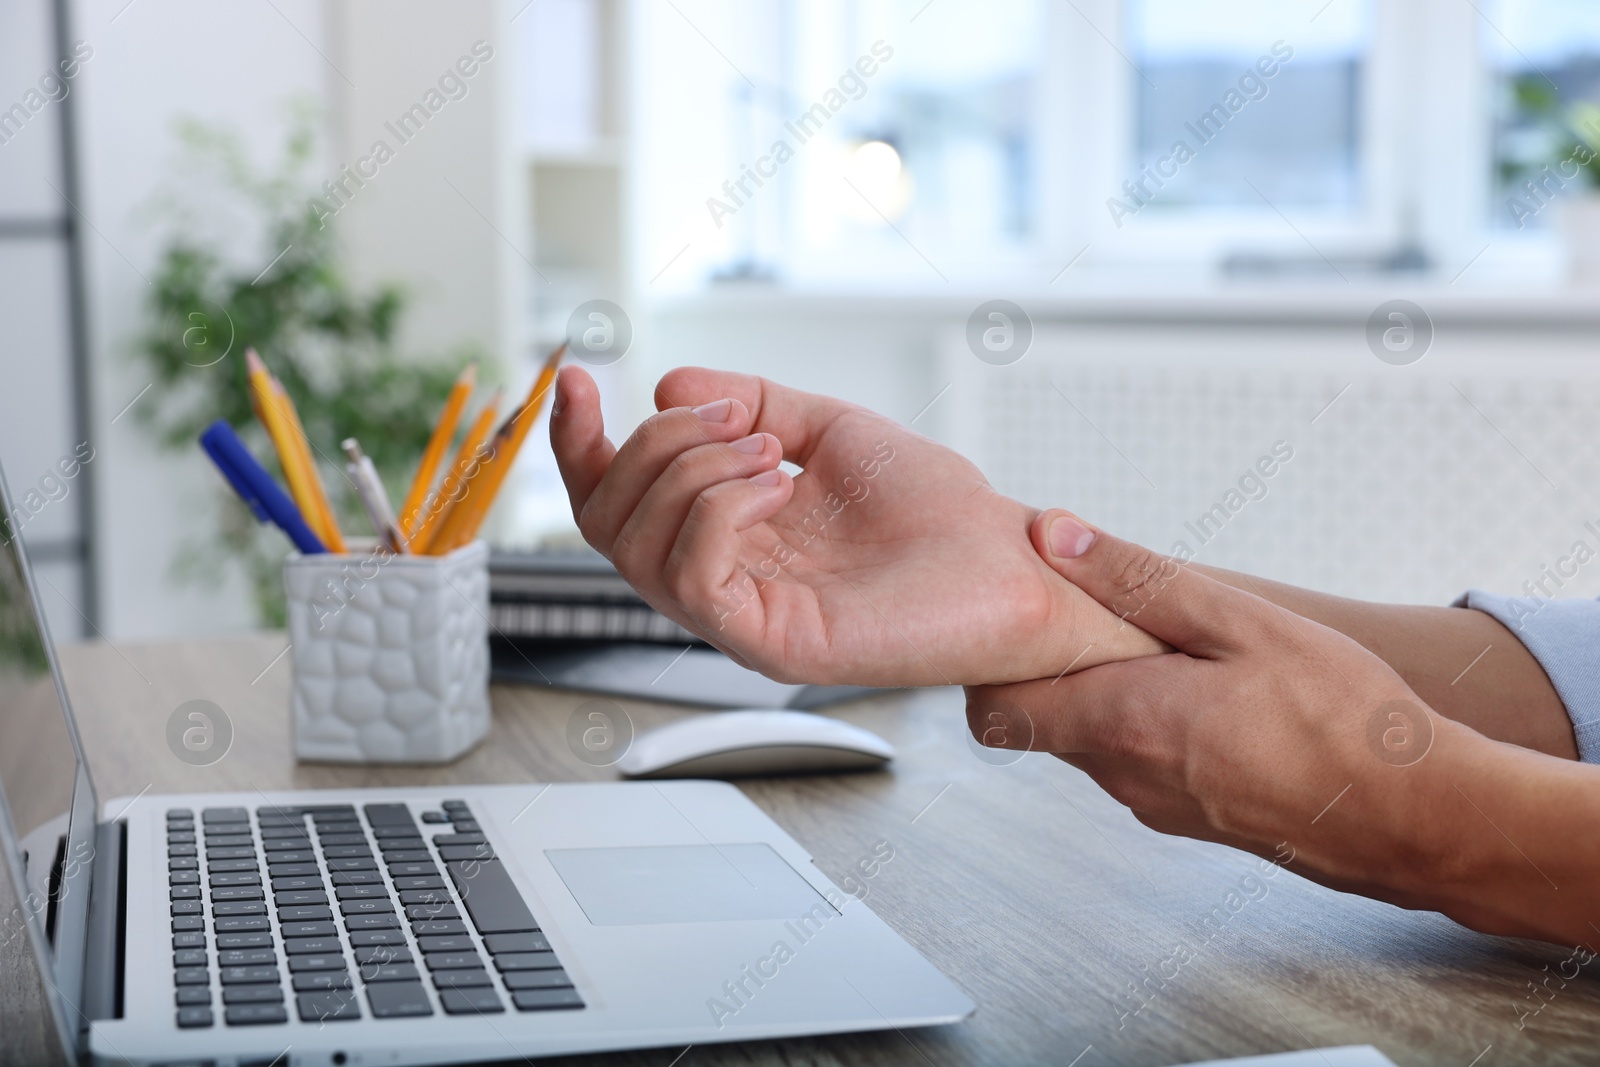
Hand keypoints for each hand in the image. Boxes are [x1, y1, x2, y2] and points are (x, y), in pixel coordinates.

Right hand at [549, 366, 1162, 685]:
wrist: (1013, 563)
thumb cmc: (939, 510)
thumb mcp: (832, 429)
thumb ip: (753, 405)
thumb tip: (669, 383)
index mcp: (726, 533)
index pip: (616, 498)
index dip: (578, 442)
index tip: (575, 377)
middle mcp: (722, 578)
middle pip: (608, 520)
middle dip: (654, 445)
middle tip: (739, 418)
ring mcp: (741, 616)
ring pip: (638, 545)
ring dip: (694, 472)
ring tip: (774, 453)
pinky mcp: (771, 644)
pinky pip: (692, 577)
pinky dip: (719, 511)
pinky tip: (780, 488)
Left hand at [967, 510, 1497, 916]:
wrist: (1418, 820)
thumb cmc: (1342, 719)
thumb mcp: (1242, 622)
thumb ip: (1136, 579)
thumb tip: (1052, 536)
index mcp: (1120, 721)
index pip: (993, 706)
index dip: (992, 658)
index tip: (1027, 612)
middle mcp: (1122, 775)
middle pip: (1037, 719)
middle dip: (1050, 664)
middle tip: (1101, 612)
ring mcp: (1154, 805)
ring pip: (1087, 739)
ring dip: (1103, 692)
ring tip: (1165, 646)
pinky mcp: (1189, 819)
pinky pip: (1135, 761)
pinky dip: (1142, 722)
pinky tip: (1204, 693)